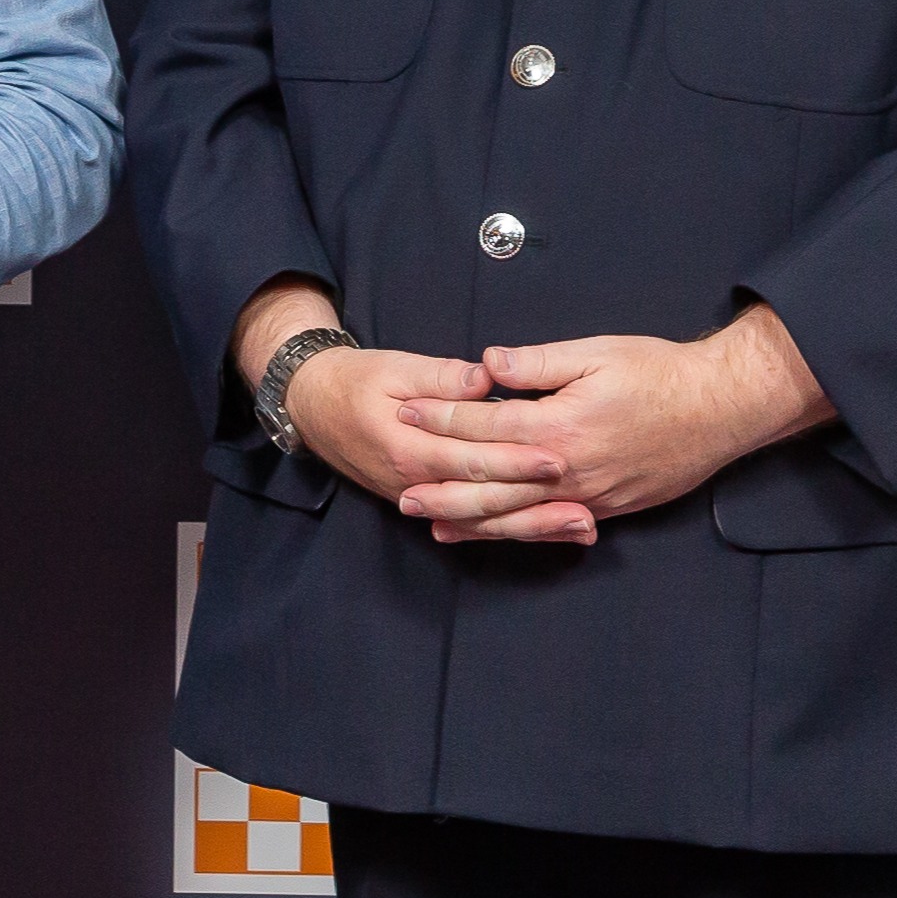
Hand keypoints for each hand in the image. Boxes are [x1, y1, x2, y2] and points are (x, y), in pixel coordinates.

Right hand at [231, 280, 561, 530]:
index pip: (470, 459)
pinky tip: (546, 531)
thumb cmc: (355, 380)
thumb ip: (442, 376)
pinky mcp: (423, 503)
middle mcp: (413, 481)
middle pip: (482, 500)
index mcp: (407, 444)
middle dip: (535, 505)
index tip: (556, 457)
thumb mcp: (394, 366)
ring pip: (481, 521)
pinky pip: (470, 523)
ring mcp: (417, 498)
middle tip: (584, 506)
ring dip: (531, 526)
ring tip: (579, 528)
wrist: (311, 406)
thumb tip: (486, 377)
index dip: (514, 460)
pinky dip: (509, 529)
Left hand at [393, 304, 834, 544]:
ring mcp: (590, 495)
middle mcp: (570, 470)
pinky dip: (517, 531)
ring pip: (519, 517)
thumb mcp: (594, 352)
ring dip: (472, 521)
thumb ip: (535, 363)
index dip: (441, 419)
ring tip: (431, 523)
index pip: (485, 427)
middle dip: (442, 487)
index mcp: (560, 426)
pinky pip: (551, 526)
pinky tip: (495, 532)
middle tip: (398, 493)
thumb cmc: (659, 373)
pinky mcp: (609, 508)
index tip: (404, 413)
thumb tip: (486, 364)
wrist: (721, 409)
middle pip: (492, 485)